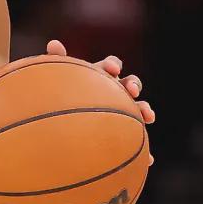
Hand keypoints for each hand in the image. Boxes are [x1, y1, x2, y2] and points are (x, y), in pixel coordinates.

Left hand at [47, 40, 155, 164]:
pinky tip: (149, 160)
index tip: (111, 70)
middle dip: (133, 85)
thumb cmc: (60, 97)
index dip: (112, 66)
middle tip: (130, 90)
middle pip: (130, 84)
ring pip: (139, 109)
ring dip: (145, 110)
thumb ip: (56, 62)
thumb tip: (53, 42)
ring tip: (147, 116)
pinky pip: (137, 142)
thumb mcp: (58, 80)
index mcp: (99, 77)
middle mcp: (114, 92)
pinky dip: (145, 151)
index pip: (111, 66)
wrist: (62, 126)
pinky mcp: (125, 135)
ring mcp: (122, 113)